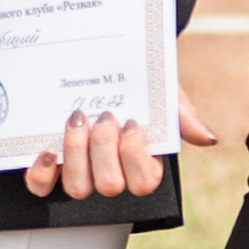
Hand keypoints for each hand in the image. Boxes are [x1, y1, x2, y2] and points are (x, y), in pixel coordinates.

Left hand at [26, 89, 217, 202]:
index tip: (132, 124)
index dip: (135, 157)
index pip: (143, 182)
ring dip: (77, 154)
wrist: (106, 60)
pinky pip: (41, 188)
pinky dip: (43, 173)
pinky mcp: (49, 167)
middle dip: (104, 149)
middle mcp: (111, 173)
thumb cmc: (139, 81)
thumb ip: (183, 115)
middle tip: (105, 116)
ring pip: (78, 187)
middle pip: (109, 185)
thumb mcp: (163, 92)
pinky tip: (48, 150)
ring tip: (78, 120)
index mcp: (143, 163)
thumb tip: (207, 138)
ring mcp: (78, 172)